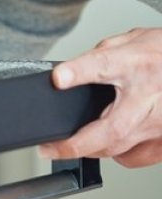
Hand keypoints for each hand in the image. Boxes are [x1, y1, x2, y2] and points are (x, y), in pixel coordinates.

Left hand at [39, 27, 161, 167]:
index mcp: (136, 65)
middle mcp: (148, 97)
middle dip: (75, 144)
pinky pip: (136, 157)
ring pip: (121, 150)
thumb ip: (100, 56)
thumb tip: (69, 73)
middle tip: (47, 148)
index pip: (103, 66)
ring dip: (93, 150)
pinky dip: (118, 154)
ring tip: (71, 145)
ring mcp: (159, 124)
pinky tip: (108, 145)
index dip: (77, 72)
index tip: (58, 79)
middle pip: (112, 129)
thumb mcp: (131, 41)